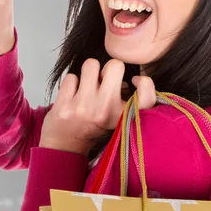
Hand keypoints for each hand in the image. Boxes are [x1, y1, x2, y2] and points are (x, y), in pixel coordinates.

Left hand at [39, 58, 156, 154]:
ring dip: (89, 73)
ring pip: (91, 65)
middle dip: (109, 68)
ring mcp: (83, 106)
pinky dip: (72, 83)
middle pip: (115, 65)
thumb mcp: (118, 117)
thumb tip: (126, 77)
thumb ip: (127, 98)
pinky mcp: (64, 105)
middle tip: (103, 80)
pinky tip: (72, 95)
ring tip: (87, 87)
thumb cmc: (95, 126)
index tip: (135, 82)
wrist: (65, 145)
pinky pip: (71, 77)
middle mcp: (105, 110)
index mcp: (122, 116)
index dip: (146, 83)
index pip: (147, 95)